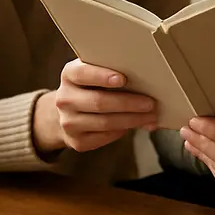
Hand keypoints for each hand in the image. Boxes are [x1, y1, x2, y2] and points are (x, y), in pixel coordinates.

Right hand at [33, 60, 157, 153]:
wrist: (69, 113)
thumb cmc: (91, 88)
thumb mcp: (94, 75)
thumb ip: (112, 73)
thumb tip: (146, 82)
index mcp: (69, 75)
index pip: (82, 73)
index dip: (102, 76)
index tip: (122, 79)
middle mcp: (64, 99)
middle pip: (99, 101)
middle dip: (128, 103)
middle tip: (150, 103)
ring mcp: (68, 122)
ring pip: (105, 122)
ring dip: (132, 120)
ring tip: (150, 116)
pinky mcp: (77, 141)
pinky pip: (105, 136)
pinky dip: (124, 130)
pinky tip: (137, 125)